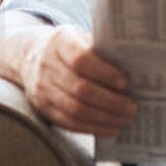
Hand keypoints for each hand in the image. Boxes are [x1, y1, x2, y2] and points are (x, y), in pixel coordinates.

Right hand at [0, 20, 136, 136]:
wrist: (29, 56)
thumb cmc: (68, 48)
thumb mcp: (80, 38)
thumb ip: (101, 50)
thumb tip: (136, 68)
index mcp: (60, 41)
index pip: (80, 58)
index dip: (104, 72)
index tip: (125, 82)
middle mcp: (47, 64)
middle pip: (80, 88)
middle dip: (110, 101)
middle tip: (132, 107)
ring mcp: (42, 88)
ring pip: (75, 109)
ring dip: (104, 118)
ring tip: (125, 119)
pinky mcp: (43, 108)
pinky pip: (69, 122)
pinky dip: (92, 128)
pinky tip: (111, 128)